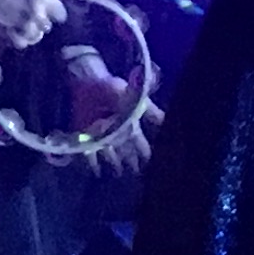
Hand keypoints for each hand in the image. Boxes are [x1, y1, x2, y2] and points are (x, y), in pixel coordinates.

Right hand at [0, 0, 65, 52]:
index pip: (60, 12)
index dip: (58, 14)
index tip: (56, 15)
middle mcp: (36, 14)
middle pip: (47, 26)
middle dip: (43, 23)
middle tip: (36, 20)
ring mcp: (25, 27)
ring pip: (37, 36)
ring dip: (33, 33)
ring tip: (26, 28)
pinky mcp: (13, 37)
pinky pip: (23, 43)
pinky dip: (21, 39)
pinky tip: (17, 33)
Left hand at [69, 66, 159, 180]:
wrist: (89, 81)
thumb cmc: (112, 87)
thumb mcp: (134, 97)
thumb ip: (149, 111)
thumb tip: (166, 121)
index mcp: (129, 123)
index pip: (139, 142)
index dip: (145, 152)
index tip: (151, 162)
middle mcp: (117, 131)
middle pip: (126, 150)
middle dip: (131, 161)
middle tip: (137, 173)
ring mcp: (101, 134)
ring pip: (111, 153)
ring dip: (115, 162)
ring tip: (119, 173)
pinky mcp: (87, 134)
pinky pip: (90, 151)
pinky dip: (93, 162)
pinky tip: (96, 171)